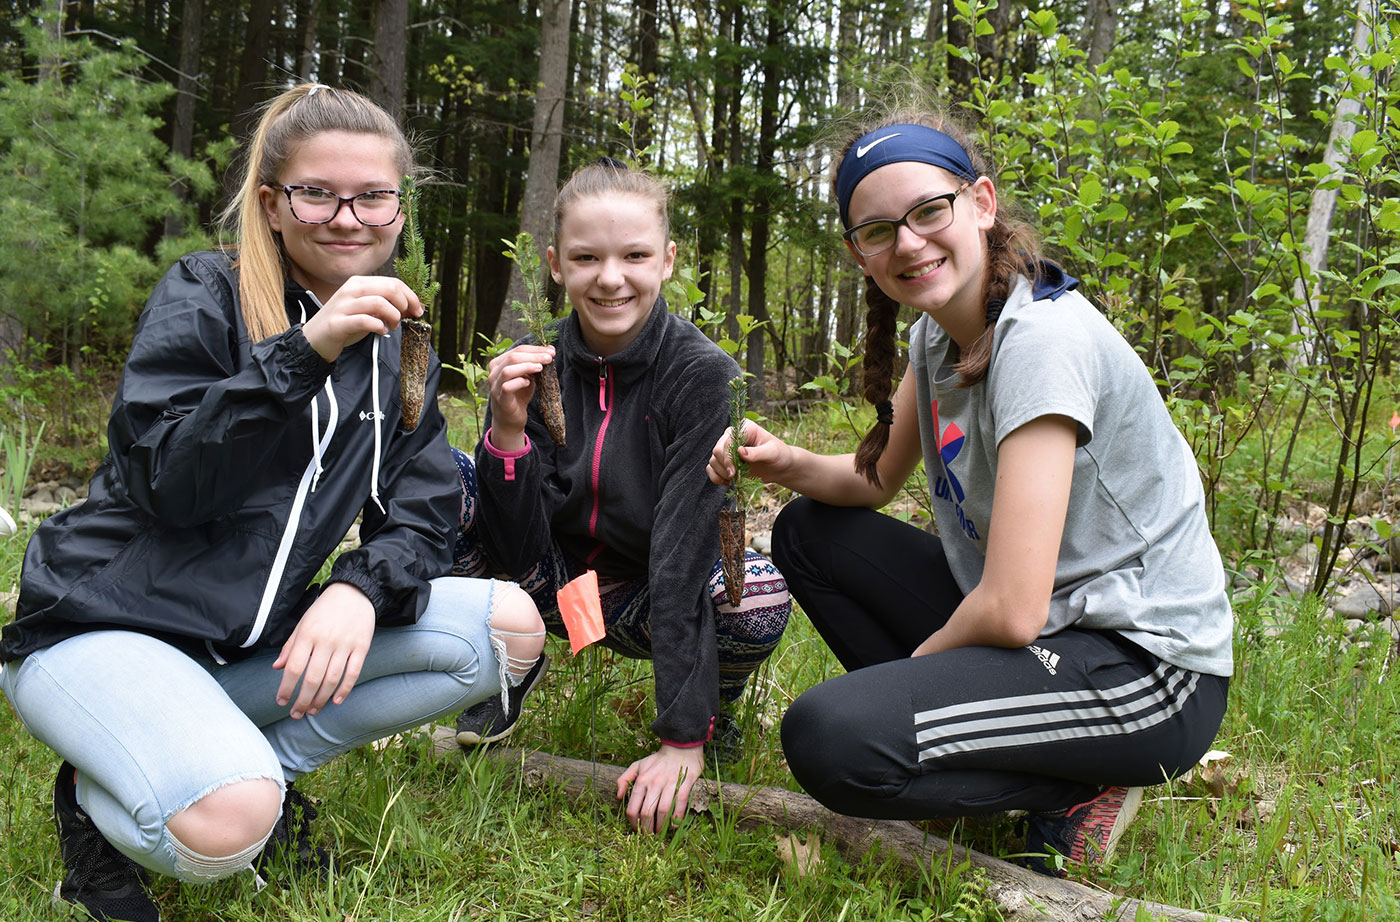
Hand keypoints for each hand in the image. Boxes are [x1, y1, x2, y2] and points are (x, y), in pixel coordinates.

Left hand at [273, 582, 375, 717]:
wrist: (354, 591)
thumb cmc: (324, 609)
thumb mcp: (302, 623)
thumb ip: (290, 646)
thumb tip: (277, 668)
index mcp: (307, 634)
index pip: (293, 667)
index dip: (286, 688)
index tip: (281, 701)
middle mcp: (325, 641)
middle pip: (312, 678)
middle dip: (303, 700)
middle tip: (296, 713)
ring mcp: (345, 645)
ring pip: (332, 679)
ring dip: (321, 699)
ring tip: (313, 710)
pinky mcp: (361, 647)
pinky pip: (353, 673)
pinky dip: (345, 689)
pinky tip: (335, 701)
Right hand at [301, 275, 422, 361]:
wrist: (314, 340)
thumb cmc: (344, 324)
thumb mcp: (365, 309)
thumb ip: (383, 304)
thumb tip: (409, 307)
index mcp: (358, 283)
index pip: (392, 282)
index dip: (411, 296)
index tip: (418, 310)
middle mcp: (351, 290)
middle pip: (389, 288)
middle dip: (405, 304)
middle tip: (406, 319)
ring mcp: (343, 306)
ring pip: (379, 303)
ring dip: (393, 317)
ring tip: (393, 327)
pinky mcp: (338, 323)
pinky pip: (365, 321)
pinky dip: (379, 327)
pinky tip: (381, 332)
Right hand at [485, 344, 554, 448]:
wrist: (511, 418)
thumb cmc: (519, 394)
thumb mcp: (527, 376)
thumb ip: (534, 364)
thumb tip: (550, 351)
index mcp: (499, 363)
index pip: (517, 350)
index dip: (535, 349)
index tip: (551, 351)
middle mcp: (494, 373)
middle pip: (513, 357)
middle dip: (534, 356)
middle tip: (549, 358)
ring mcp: (495, 386)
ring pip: (507, 370)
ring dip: (526, 367)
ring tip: (540, 368)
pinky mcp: (500, 399)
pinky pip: (507, 387)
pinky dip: (519, 382)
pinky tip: (528, 382)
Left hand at [615, 744, 704, 833]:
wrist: (680, 748)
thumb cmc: (658, 760)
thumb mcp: (637, 765)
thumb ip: (624, 779)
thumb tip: (618, 796)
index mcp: (642, 780)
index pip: (633, 808)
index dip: (633, 823)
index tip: (637, 829)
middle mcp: (654, 783)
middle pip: (647, 813)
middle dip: (646, 828)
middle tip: (648, 835)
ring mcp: (670, 785)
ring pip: (663, 811)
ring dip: (661, 826)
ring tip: (659, 832)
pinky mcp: (684, 785)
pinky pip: (679, 805)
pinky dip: (676, 818)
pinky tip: (673, 825)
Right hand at [707, 420, 792, 485]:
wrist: (779, 466)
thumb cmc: (779, 455)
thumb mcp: (772, 453)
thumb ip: (758, 452)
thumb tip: (740, 451)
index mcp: (744, 428)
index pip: (728, 441)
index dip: (728, 457)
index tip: (733, 472)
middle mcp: (733, 436)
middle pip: (717, 450)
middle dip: (724, 466)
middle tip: (734, 476)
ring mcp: (728, 449)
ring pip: (713, 460)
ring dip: (721, 473)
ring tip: (735, 479)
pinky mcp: (725, 461)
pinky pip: (711, 468)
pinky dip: (716, 477)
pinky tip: (727, 482)